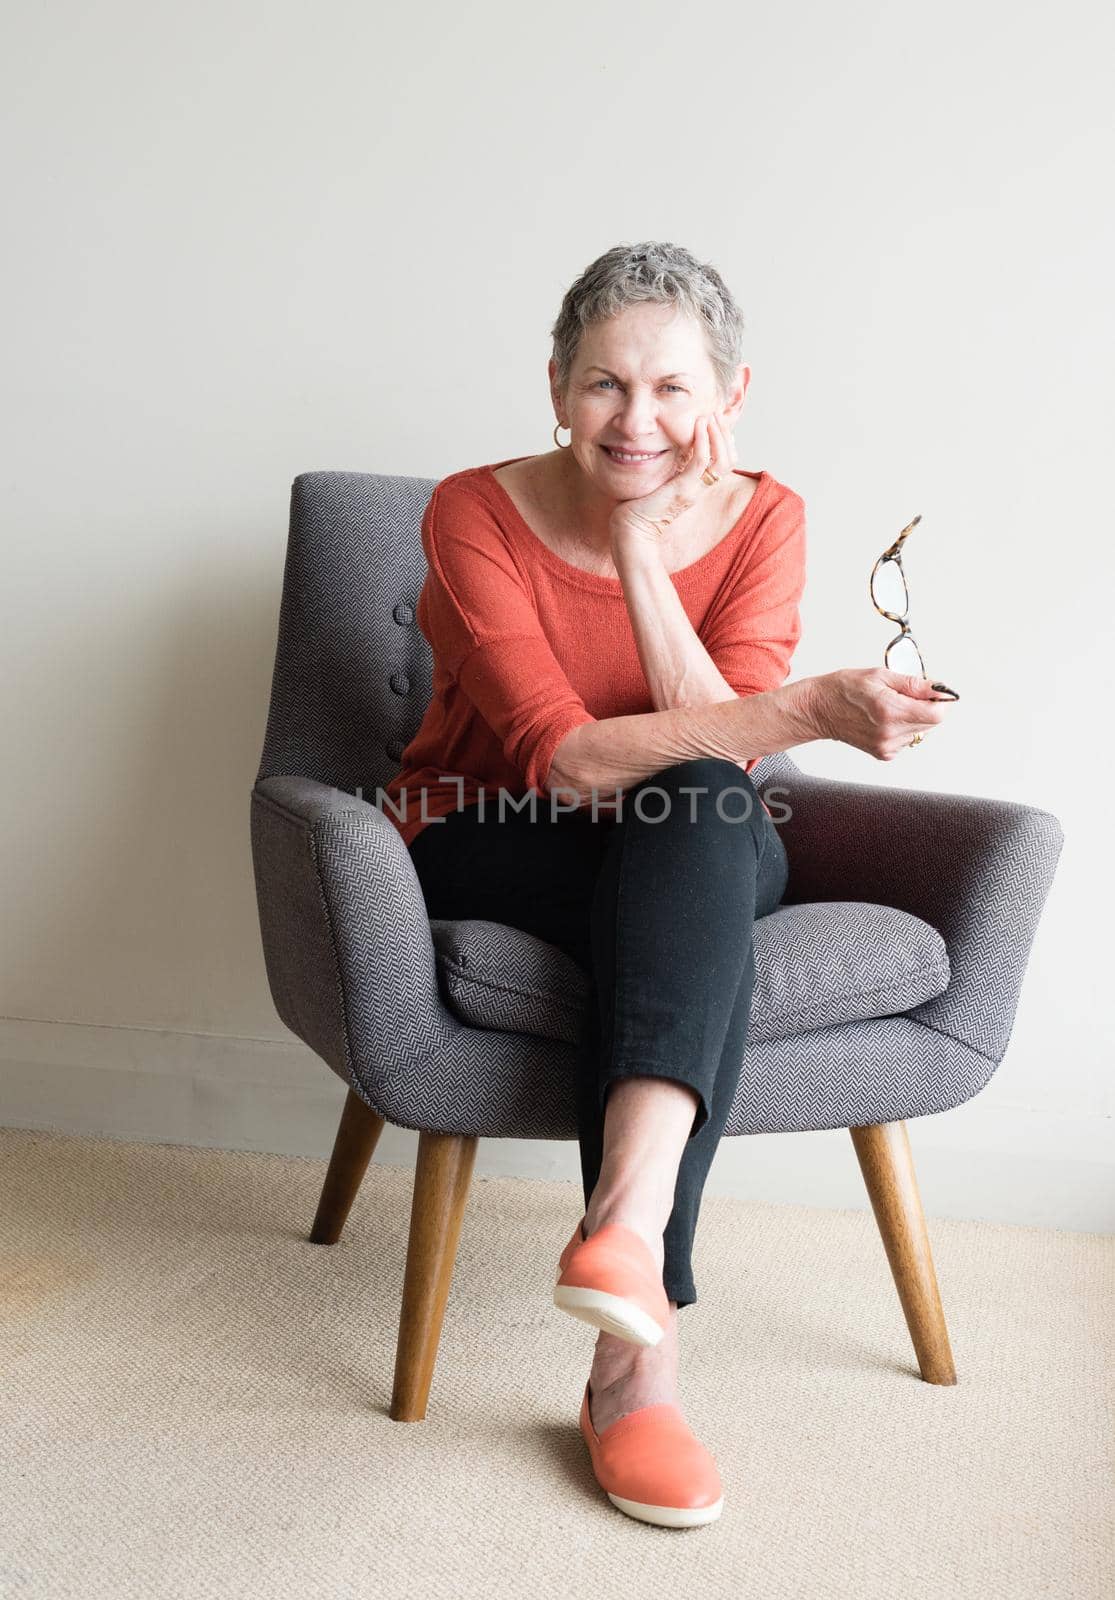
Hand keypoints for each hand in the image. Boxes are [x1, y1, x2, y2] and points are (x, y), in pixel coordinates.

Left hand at [609, 411, 736, 555]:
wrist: (630, 531)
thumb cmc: (637, 507)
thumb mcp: (659, 482)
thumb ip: (667, 468)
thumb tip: (664, 448)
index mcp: (696, 487)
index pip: (724, 462)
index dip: (725, 441)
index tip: (715, 421)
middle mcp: (699, 488)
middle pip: (729, 460)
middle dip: (724, 433)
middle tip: (715, 413)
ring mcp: (693, 489)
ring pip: (722, 460)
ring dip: (718, 434)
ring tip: (709, 416)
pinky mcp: (683, 489)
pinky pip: (701, 462)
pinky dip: (703, 441)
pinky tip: (698, 425)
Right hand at [805, 667, 958, 758]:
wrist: (819, 709)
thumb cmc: (844, 689)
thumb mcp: (879, 675)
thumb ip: (913, 684)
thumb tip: (939, 689)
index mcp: (890, 710)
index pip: (937, 714)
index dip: (942, 701)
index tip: (936, 692)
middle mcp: (890, 733)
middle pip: (932, 723)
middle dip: (927, 706)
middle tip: (906, 694)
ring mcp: (887, 746)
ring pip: (920, 731)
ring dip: (914, 717)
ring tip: (891, 706)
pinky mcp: (883, 754)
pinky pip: (907, 740)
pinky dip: (903, 728)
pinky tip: (885, 719)